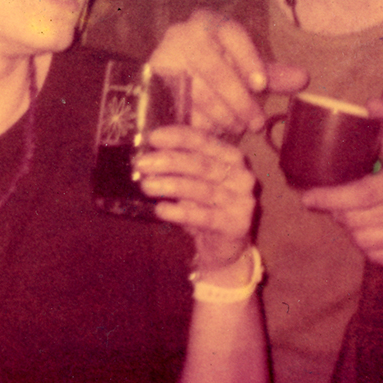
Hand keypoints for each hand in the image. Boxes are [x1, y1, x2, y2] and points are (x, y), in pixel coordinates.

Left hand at [135, 124, 256, 272]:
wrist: (225, 246)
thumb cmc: (205, 205)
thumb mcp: (194, 180)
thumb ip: (178, 164)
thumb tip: (146, 153)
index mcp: (230, 156)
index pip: (204, 140)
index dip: (177, 137)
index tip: (152, 138)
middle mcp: (241, 176)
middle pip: (201, 164)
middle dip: (168, 161)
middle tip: (141, 164)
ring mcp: (241, 201)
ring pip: (201, 190)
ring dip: (169, 185)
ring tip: (146, 186)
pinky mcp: (236, 225)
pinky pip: (203, 217)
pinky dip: (179, 212)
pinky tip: (161, 209)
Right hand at [145, 10, 305, 141]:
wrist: (170, 80)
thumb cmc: (216, 71)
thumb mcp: (245, 71)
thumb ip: (271, 75)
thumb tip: (303, 78)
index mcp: (209, 22)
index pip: (230, 32)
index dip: (248, 58)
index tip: (262, 86)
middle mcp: (182, 34)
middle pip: (213, 66)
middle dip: (238, 99)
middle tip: (255, 124)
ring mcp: (162, 57)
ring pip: (196, 91)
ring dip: (221, 115)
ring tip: (236, 128)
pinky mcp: (150, 84)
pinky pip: (178, 107)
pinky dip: (199, 122)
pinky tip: (212, 132)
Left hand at [297, 94, 382, 266]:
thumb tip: (372, 106)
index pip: (360, 194)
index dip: (331, 198)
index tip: (307, 197)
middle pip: (359, 222)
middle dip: (339, 213)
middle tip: (330, 202)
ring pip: (368, 242)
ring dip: (352, 230)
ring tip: (347, 215)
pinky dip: (370, 248)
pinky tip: (366, 232)